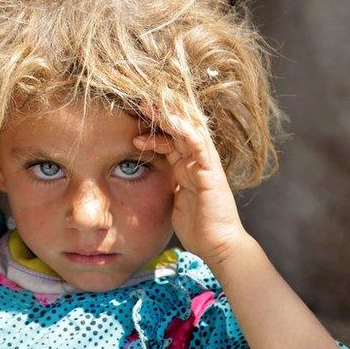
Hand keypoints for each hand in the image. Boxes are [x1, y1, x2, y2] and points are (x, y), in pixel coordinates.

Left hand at [133, 111, 248, 265]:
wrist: (217, 246)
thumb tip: (146, 177)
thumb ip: (166, 183)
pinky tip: (172, 122)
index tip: (132, 117)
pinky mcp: (211, 172)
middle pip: (178, 128)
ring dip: (169, 116)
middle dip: (159, 114)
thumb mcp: (173, 199)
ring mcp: (205, 164)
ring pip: (188, 130)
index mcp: (187, 166)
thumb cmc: (198, 227)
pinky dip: (186, 131)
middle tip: (138, 101)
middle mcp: (197, 161)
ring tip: (148, 106)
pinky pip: (199, 145)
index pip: (169, 137)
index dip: (152, 126)